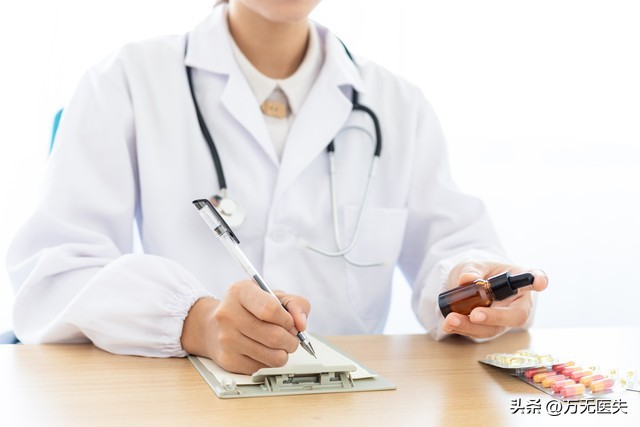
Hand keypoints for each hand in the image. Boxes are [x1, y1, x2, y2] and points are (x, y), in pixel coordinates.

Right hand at [180, 280, 309, 373]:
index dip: (288, 319)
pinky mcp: (228, 360)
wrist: (214, 325)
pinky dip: (270, 361)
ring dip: (284, 352)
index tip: (291, 322)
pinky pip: (263, 367)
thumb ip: (295, 304)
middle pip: (275, 336)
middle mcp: (228, 314)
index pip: (270, 309)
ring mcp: (226, 339)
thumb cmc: (249, 308)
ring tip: (279, 344)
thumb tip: (301, 324)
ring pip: (273, 356)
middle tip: (291, 336)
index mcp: (240, 292)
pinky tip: (263, 350)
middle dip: (292, 339)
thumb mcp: (272, 295)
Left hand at [441, 261, 547, 339]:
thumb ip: (472, 270)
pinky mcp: (489, 328)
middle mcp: (516, 302)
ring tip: (451, 320)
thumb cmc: (477, 273)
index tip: (540, 282)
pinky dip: (462, 329)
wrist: (466, 286)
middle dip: (496, 317)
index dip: (539, 281)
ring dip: (472, 327)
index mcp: (518, 280)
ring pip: (494, 329)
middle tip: (475, 314)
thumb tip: (467, 278)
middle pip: (516, 315)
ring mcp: (503, 319)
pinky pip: (478, 333)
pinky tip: (449, 325)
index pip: (534, 279)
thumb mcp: (472, 265)